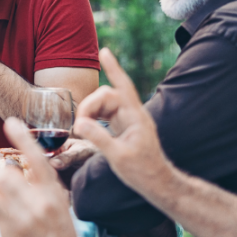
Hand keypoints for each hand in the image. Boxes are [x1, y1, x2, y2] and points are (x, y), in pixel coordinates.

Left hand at [0, 117, 92, 236]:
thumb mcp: (60, 219)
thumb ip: (43, 201)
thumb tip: (22, 188)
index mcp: (56, 196)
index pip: (38, 159)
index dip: (24, 139)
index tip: (11, 122)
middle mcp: (43, 200)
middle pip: (8, 171)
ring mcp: (28, 214)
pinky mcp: (14, 229)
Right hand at [73, 48, 172, 194]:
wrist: (158, 184)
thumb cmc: (143, 172)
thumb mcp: (118, 157)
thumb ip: (99, 138)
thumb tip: (80, 124)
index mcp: (135, 118)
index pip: (122, 87)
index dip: (113, 68)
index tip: (104, 52)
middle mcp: (133, 115)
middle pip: (107, 96)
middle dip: (90, 105)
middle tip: (78, 125)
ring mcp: (128, 121)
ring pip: (105, 104)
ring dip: (90, 111)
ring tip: (81, 128)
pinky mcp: (124, 128)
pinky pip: (105, 114)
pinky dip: (94, 117)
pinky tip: (86, 126)